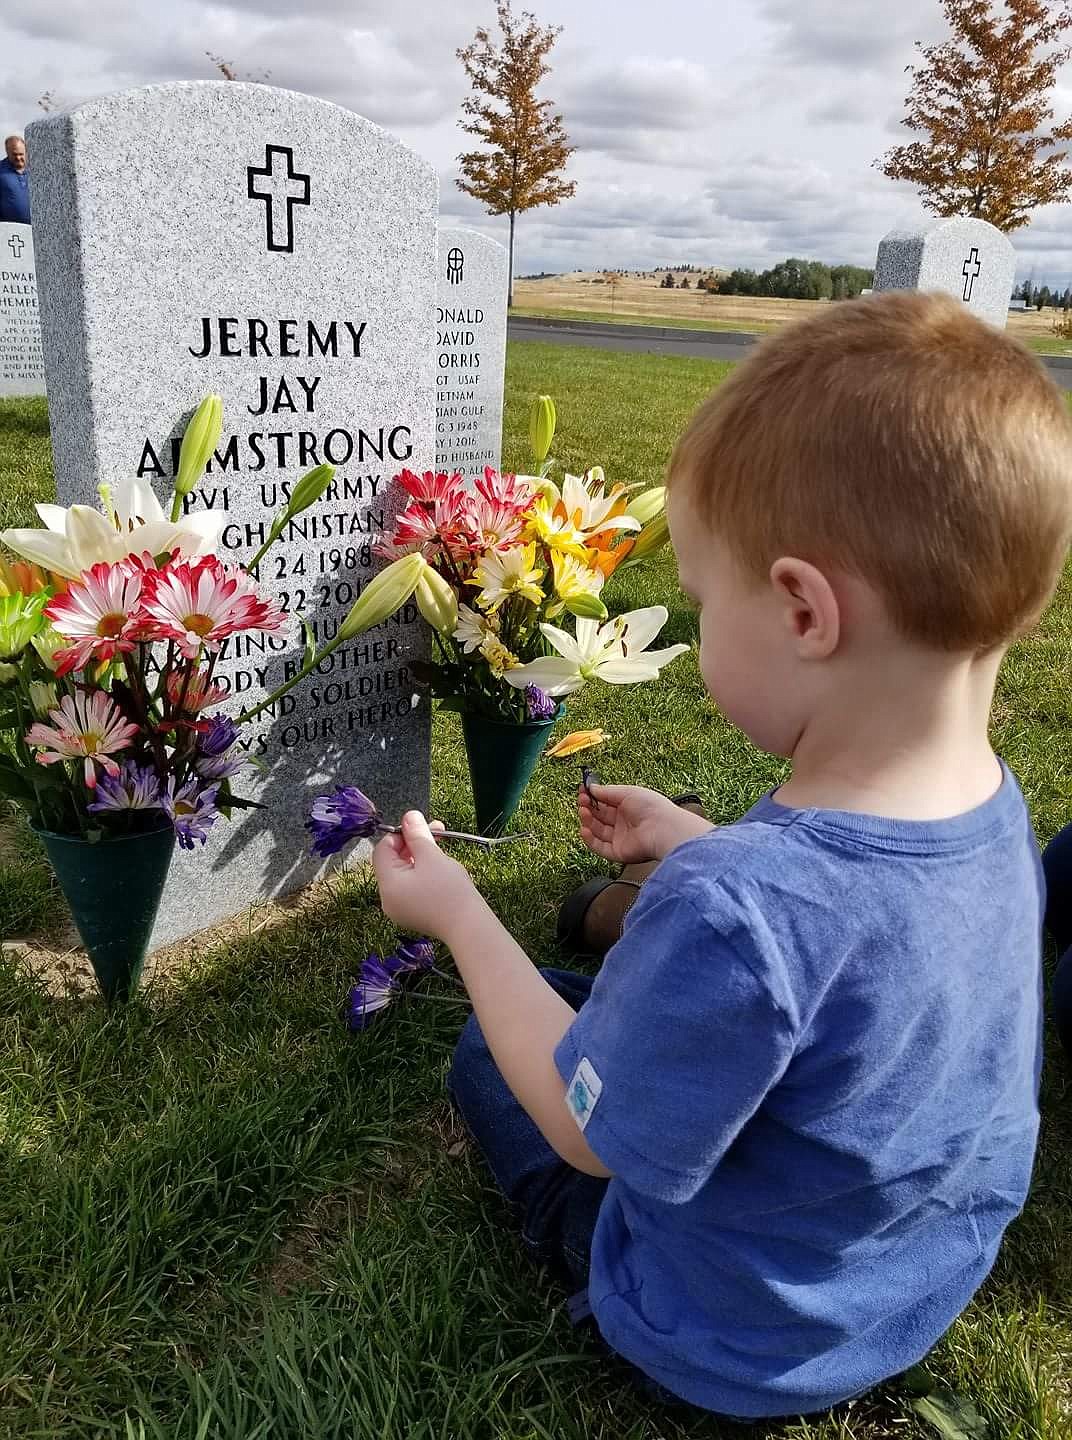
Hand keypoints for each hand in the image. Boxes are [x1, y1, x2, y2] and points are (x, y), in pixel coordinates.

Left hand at [373, 810, 482, 939]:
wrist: (469, 927)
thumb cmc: (450, 890)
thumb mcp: (432, 855)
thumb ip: (417, 833)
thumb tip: (408, 816)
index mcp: (387, 884)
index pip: (383, 849)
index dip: (401, 834)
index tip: (422, 827)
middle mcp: (388, 899)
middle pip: (393, 861)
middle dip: (414, 843)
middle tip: (438, 831)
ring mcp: (400, 909)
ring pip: (404, 873)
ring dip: (421, 856)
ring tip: (443, 848)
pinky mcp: (413, 915)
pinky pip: (412, 887)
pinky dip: (423, 874)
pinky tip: (441, 868)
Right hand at [579, 784, 711, 864]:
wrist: (662, 829)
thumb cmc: (651, 807)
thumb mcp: (626, 792)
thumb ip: (606, 791)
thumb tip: (591, 787)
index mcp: (629, 807)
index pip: (605, 802)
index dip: (593, 797)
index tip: (583, 790)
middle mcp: (624, 823)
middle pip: (600, 816)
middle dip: (588, 807)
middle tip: (582, 800)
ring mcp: (621, 838)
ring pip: (598, 831)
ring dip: (587, 821)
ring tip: (583, 812)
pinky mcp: (619, 852)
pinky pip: (600, 847)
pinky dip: (590, 840)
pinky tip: (584, 829)